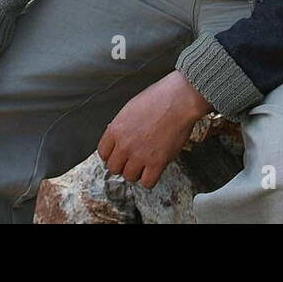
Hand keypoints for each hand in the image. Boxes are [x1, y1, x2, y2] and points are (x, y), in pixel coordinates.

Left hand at [97, 71, 210, 187]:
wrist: (179, 100)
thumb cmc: (158, 99)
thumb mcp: (130, 108)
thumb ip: (121, 126)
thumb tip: (118, 136)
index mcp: (116, 129)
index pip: (103, 153)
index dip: (112, 155)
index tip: (118, 155)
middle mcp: (125, 145)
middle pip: (114, 168)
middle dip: (122, 164)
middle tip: (132, 160)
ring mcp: (140, 155)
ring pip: (129, 177)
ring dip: (137, 172)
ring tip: (145, 164)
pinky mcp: (157, 163)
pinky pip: (147, 182)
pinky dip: (150, 179)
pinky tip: (154, 169)